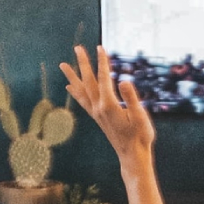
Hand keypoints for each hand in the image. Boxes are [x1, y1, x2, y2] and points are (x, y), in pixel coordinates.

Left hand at [59, 45, 155, 172]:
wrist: (132, 155)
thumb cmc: (139, 136)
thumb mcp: (140, 116)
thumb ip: (131, 98)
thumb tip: (124, 81)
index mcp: (109, 105)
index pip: (104, 78)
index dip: (103, 62)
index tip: (101, 47)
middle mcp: (99, 108)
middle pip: (89, 81)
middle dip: (83, 63)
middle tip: (77, 48)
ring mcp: (96, 113)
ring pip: (82, 90)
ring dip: (73, 76)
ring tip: (64, 65)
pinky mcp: (97, 117)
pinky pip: (83, 101)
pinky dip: (76, 92)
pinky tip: (70, 87)